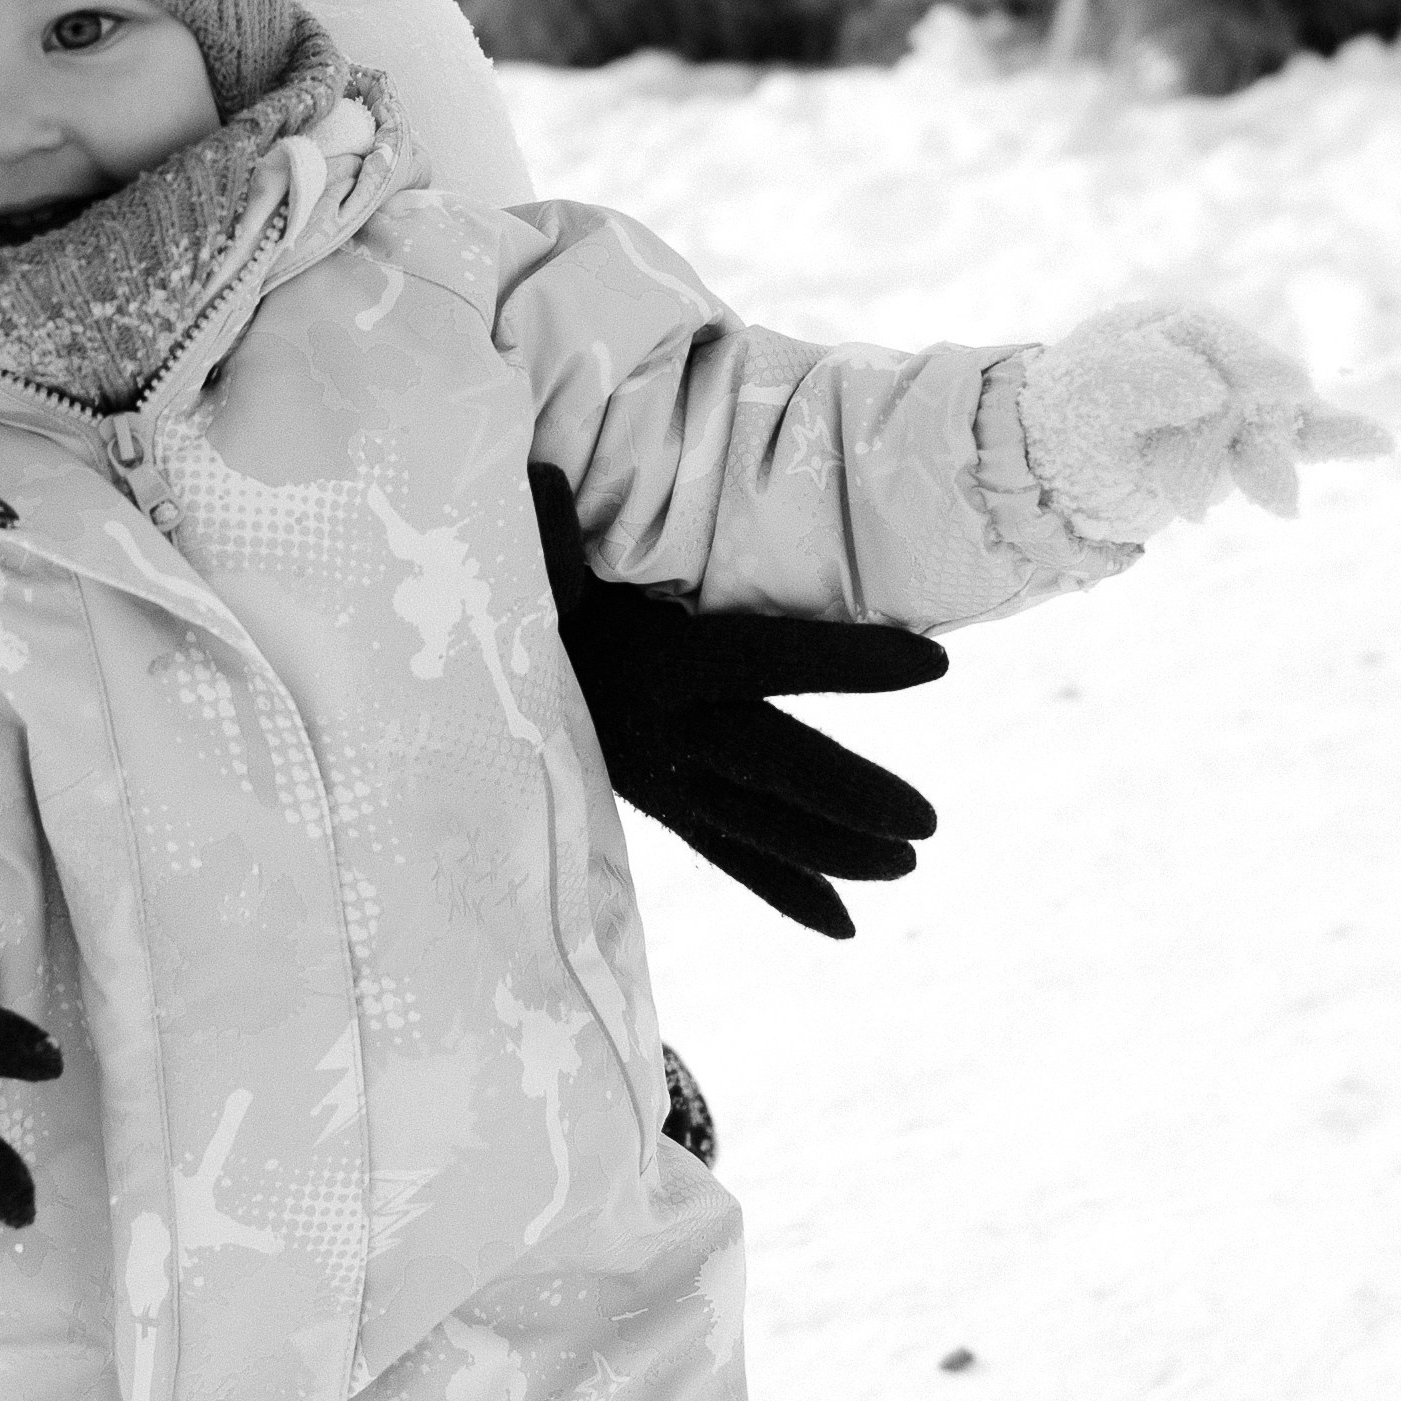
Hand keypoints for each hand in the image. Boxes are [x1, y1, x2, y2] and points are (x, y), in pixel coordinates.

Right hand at [532, 464, 946, 941]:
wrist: (466, 696)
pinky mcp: (656, 807)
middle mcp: (660, 734)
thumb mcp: (535, 569)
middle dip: (851, 795)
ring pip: (759, 825)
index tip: (934, 662)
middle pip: (774, 765)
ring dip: (834, 850)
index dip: (850, 662)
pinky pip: (728, 855)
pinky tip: (845, 925)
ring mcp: (659, 781)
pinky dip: (784, 889)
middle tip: (930, 822)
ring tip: (909, 864)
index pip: (769, 660)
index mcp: (652, 664)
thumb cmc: (520, 607)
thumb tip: (541, 475)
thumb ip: (548, 536)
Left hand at [1020, 305, 1389, 544]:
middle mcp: (1215, 360)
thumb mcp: (1095, 389)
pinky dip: (1330, 443)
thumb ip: (1150, 380)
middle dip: (1254, 436)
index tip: (1271, 395)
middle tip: (1252, 479)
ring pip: (1277, 427)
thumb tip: (1212, 386)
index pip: (1230, 348)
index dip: (1250, 376)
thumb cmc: (1067, 415)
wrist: (1052, 471)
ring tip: (1276, 498)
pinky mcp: (1242, 446)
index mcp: (1178, 327)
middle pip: (1261, 393)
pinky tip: (1377, 443)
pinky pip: (1292, 441)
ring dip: (1266, 464)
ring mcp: (1233, 403)